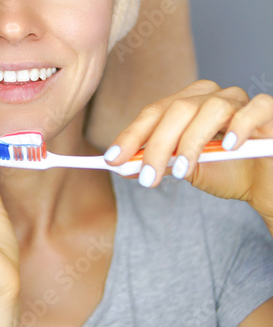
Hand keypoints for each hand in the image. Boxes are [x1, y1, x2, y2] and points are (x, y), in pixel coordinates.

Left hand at [104, 80, 272, 234]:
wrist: (264, 185)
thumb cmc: (227, 172)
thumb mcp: (187, 170)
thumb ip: (160, 163)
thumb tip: (124, 165)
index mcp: (188, 105)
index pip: (154, 113)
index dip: (131, 135)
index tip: (113, 159)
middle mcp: (211, 97)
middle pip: (177, 110)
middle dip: (156, 145)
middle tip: (148, 178)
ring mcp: (241, 101)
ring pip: (210, 108)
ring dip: (191, 142)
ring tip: (182, 170)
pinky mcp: (269, 112)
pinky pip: (255, 108)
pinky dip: (239, 126)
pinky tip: (227, 147)